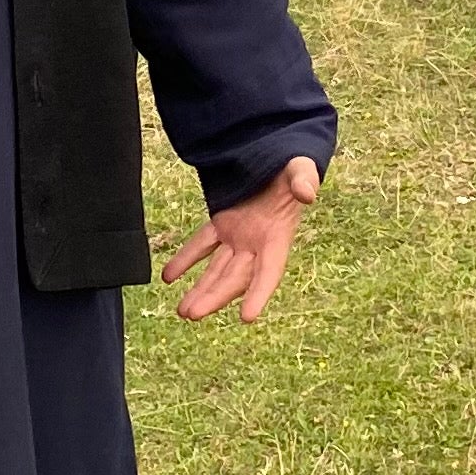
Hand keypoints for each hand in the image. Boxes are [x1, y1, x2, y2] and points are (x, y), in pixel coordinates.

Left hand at [162, 155, 320, 325]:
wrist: (277, 156)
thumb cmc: (293, 165)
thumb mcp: (301, 169)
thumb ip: (304, 180)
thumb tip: (307, 194)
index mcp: (278, 236)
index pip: (270, 271)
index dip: (260, 294)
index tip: (247, 317)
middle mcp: (257, 243)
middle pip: (235, 277)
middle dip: (215, 297)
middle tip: (193, 314)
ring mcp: (239, 236)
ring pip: (217, 268)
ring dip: (200, 289)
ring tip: (182, 310)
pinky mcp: (224, 224)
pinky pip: (202, 245)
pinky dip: (185, 260)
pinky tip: (168, 277)